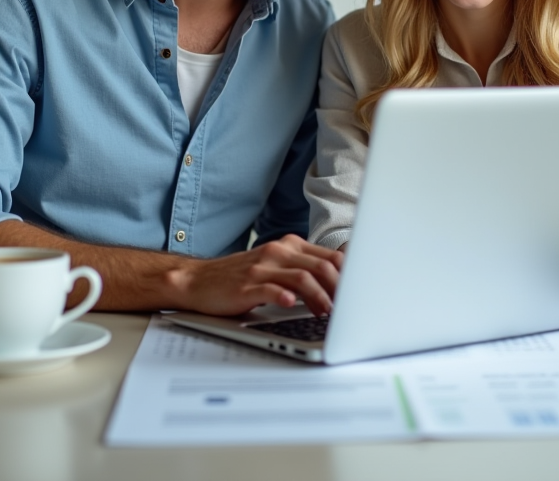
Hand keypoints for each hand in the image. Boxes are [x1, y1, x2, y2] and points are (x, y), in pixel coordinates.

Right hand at [171, 234, 343, 316]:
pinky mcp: (246, 286)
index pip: (330, 257)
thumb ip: (303, 271)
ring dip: (320, 297)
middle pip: (321, 266)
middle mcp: (278, 252)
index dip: (349, 276)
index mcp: (289, 246)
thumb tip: (339, 287)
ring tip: (327, 313)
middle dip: (340, 289)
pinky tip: (293, 306)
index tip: (360, 294)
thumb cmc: (241, 278)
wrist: (199, 281)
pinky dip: (285, 297)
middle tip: (348, 309)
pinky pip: (271, 289)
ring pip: (302, 278)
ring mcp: (261, 268)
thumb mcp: (275, 267)